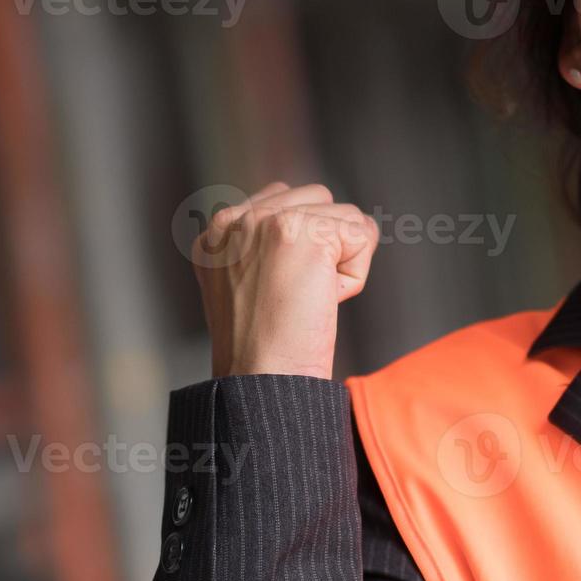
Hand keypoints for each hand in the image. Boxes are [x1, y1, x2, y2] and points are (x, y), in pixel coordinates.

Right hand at [192, 182, 378, 378]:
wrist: (264, 382)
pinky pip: (363, 234)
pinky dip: (356, 275)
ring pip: (345, 216)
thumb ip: (265, 247)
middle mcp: (236, 220)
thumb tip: (319, 224)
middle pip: (319, 199)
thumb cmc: (264, 350)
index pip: (283, 199)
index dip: (305, 243)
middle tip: (298, 296)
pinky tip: (324, 301)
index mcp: (217, 232)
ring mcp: (267, 222)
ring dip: (343, 260)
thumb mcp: (245, 286)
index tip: (285, 288)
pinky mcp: (303, 233)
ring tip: (307, 298)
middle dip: (326, 245)